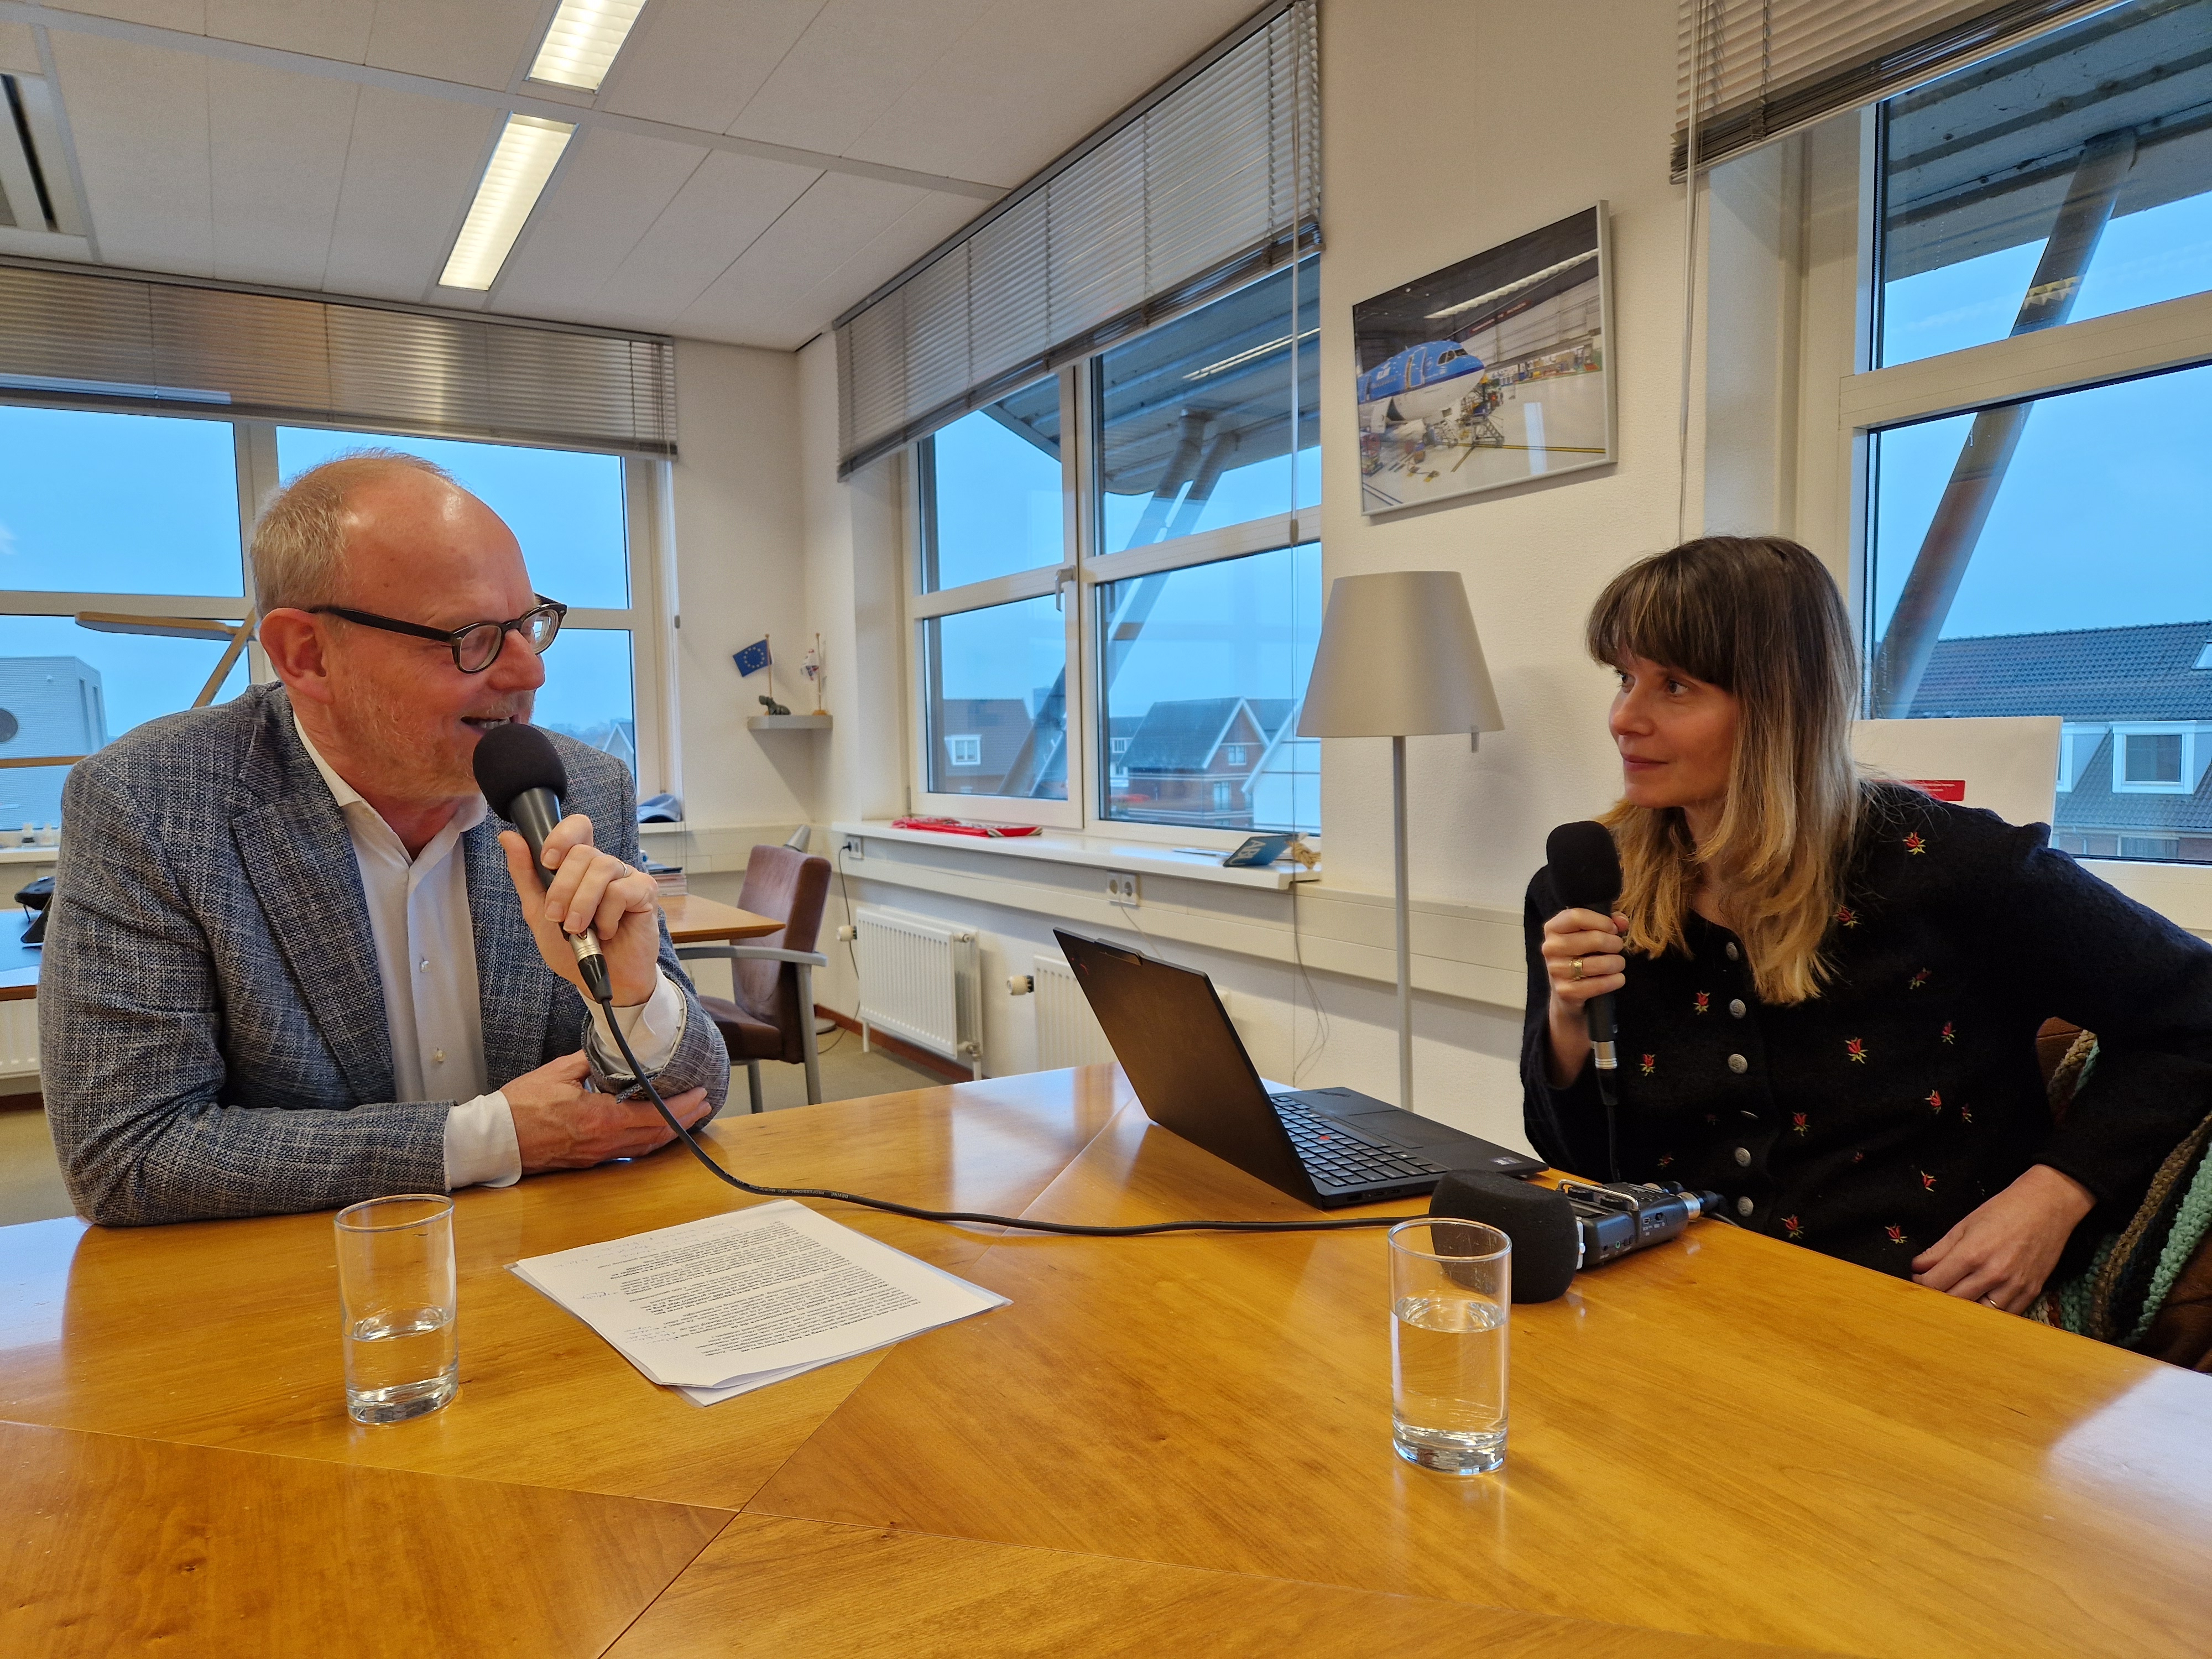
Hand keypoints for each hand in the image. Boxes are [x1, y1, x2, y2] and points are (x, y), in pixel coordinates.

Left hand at [499, 814, 663, 1007]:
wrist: (600, 980)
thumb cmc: (573, 947)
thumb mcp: (539, 913)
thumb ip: (526, 875)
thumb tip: (508, 837)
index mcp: (580, 866)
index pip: (578, 828)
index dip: (562, 837)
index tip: (548, 862)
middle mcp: (605, 866)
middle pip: (583, 852)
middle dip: (563, 887)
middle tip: (557, 917)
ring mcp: (627, 877)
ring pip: (601, 868)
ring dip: (582, 903)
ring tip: (578, 929)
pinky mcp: (645, 892)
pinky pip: (620, 891)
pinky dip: (606, 916)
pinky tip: (606, 931)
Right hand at [504, 1050, 713, 1172]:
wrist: (495, 1140)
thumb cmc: (520, 1106)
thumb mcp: (558, 1072)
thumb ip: (589, 1062)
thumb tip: (609, 1050)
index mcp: (601, 1118)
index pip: (654, 1113)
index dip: (681, 1106)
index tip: (700, 1093)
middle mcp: (604, 1141)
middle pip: (657, 1133)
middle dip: (686, 1120)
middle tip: (706, 1105)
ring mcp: (597, 1154)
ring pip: (645, 1147)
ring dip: (671, 1133)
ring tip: (690, 1119)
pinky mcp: (588, 1161)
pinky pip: (628, 1153)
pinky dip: (648, 1142)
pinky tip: (656, 1132)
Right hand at [1540, 907, 1629, 1085]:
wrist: (1572, 1012)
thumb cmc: (1585, 971)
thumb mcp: (1593, 946)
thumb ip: (1608, 928)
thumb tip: (1623, 919)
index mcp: (1552, 932)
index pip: (1571, 914)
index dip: (1598, 918)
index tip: (1614, 926)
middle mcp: (1548, 952)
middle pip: (1587, 937)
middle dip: (1611, 943)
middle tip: (1619, 950)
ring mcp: (1554, 975)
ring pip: (1593, 961)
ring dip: (1614, 964)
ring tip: (1618, 968)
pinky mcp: (1566, 997)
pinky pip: (1594, 985)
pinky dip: (1611, 982)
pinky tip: (1616, 982)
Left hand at [1911, 1163, 2094, 1312]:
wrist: (2047, 1207)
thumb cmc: (2004, 1211)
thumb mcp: (1964, 1225)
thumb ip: (1938, 1250)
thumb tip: (1917, 1268)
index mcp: (1972, 1254)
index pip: (1935, 1283)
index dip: (1921, 1284)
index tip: (1918, 1280)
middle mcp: (1993, 1274)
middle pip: (1955, 1301)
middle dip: (1939, 1298)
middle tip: (1933, 1291)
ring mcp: (2014, 1286)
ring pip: (1980, 1313)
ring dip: (1964, 1309)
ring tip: (1956, 1298)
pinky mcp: (2031, 1292)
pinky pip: (2005, 1315)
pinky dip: (1990, 1313)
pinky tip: (1981, 1303)